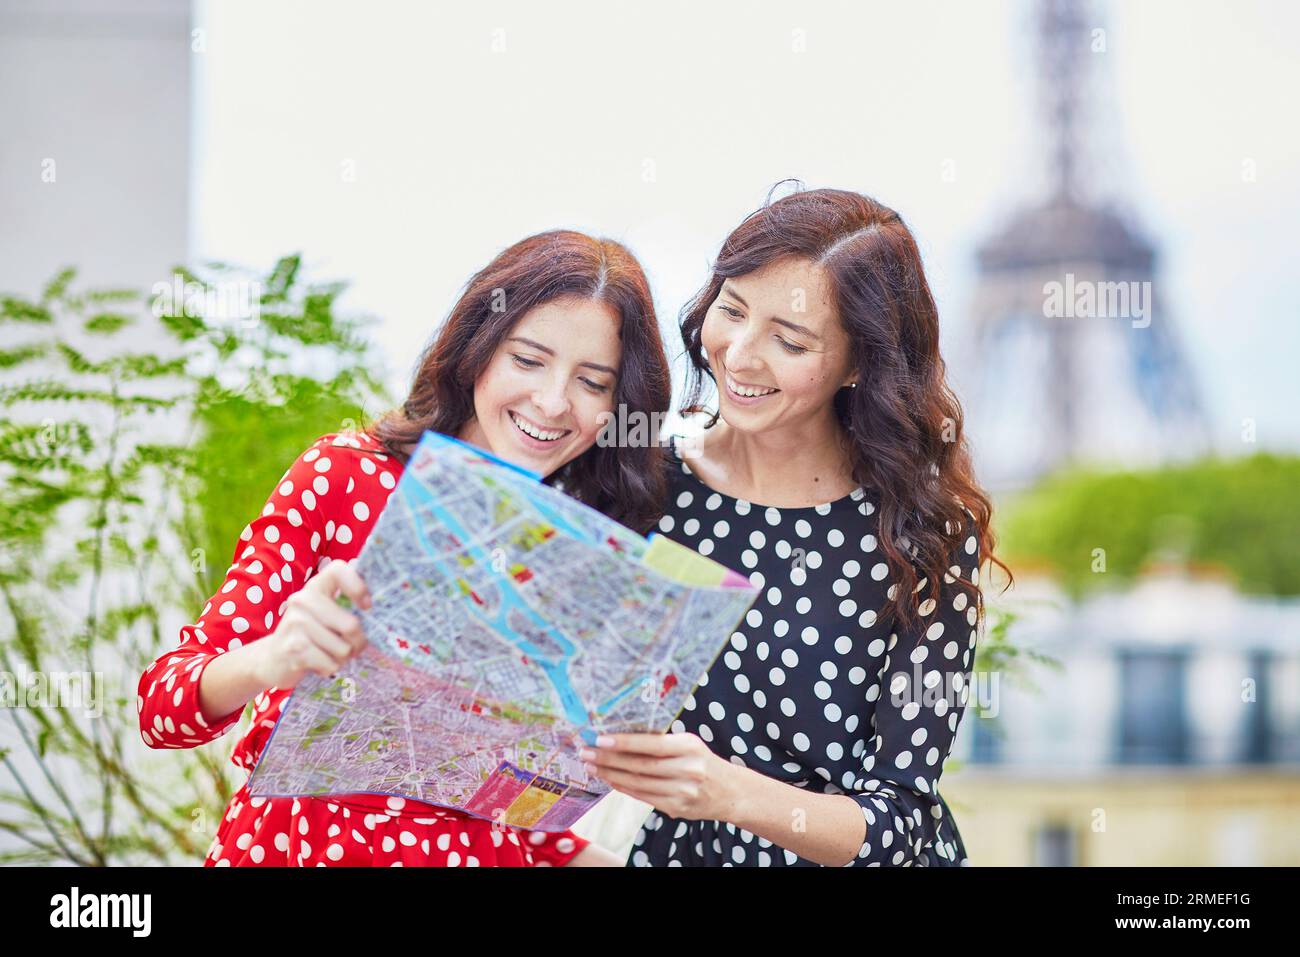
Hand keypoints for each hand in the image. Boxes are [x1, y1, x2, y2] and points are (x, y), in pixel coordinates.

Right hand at [251, 559, 371, 689]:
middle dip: (359, 642)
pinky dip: (330, 668)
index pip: (339, 570)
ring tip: (331, 655)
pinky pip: (330, 664)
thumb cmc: (308, 634)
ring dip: (343, 658)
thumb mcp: (322, 612)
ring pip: (343, 649)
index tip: (366, 607)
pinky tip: (319, 663)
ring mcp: (296, 624)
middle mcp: (302, 600)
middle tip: (354, 647)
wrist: (272, 658)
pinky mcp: (293, 649)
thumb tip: (382, 600)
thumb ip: (344, 602)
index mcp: (314, 586)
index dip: (358, 587)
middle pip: (351, 625)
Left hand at [580, 731, 741, 821]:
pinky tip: (610, 780)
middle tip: (586, 753)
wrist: (729, 791)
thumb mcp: (689, 744)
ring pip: (638, 783)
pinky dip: (624, 787)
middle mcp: (688, 770)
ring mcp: (682, 792)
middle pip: (641, 765)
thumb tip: (621, 735)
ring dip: (611, 775)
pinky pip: (643, 796)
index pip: (652, 744)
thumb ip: (662, 742)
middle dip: (609, 759)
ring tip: (592, 767)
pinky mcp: (676, 808)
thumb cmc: (702, 761)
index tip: (600, 739)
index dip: (624, 742)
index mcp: (690, 747)